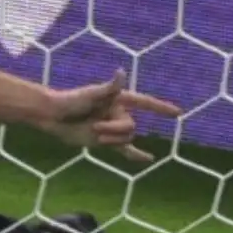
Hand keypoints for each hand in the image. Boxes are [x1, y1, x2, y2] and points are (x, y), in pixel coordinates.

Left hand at [39, 70, 180, 163]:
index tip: (178, 113)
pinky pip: (125, 150)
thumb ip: (109, 87)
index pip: (145, 103)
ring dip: (109, 139)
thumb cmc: (71, 101)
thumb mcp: (91, 94)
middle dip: (114, 129)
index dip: (161, 108)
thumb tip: (121, 73)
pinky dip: (136, 155)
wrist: (54, 116)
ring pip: (125, 139)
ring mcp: (112, 128)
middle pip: (130, 127)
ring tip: (93, 132)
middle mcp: (119, 113)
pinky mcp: (105, 141)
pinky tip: (148, 159)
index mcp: (119, 99)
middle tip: (94, 126)